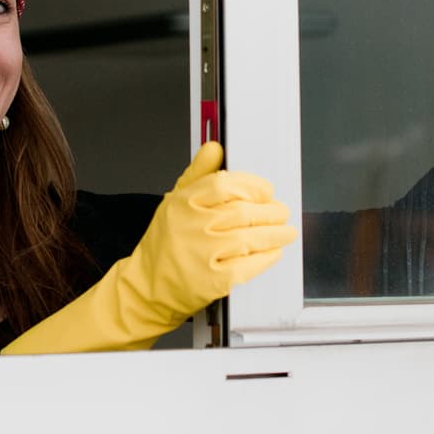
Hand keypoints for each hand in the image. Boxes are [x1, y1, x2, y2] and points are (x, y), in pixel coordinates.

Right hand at [129, 141, 297, 326]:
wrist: (148, 285)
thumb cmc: (165, 243)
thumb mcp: (175, 201)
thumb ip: (198, 173)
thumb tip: (215, 147)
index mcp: (183, 203)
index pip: (225, 184)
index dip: (253, 186)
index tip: (266, 191)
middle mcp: (192, 226)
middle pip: (243, 212)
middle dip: (271, 212)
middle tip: (281, 212)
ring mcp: (203, 254)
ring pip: (250, 238)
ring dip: (275, 234)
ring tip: (286, 232)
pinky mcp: (213, 281)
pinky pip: (249, 265)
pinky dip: (266, 257)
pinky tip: (273, 252)